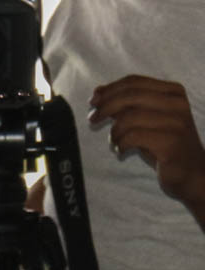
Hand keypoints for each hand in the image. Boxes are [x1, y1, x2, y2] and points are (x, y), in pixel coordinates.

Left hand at [89, 75, 204, 212]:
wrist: (191, 172)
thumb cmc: (164, 146)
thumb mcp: (145, 121)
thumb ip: (126, 106)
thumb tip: (98, 92)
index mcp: (173, 92)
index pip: (134, 82)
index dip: (109, 90)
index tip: (92, 101)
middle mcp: (177, 103)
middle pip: (130, 95)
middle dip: (105, 107)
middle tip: (92, 119)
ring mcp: (176, 122)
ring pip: (129, 117)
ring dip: (114, 132)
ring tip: (115, 142)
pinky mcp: (171, 141)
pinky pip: (133, 136)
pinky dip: (120, 144)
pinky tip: (121, 151)